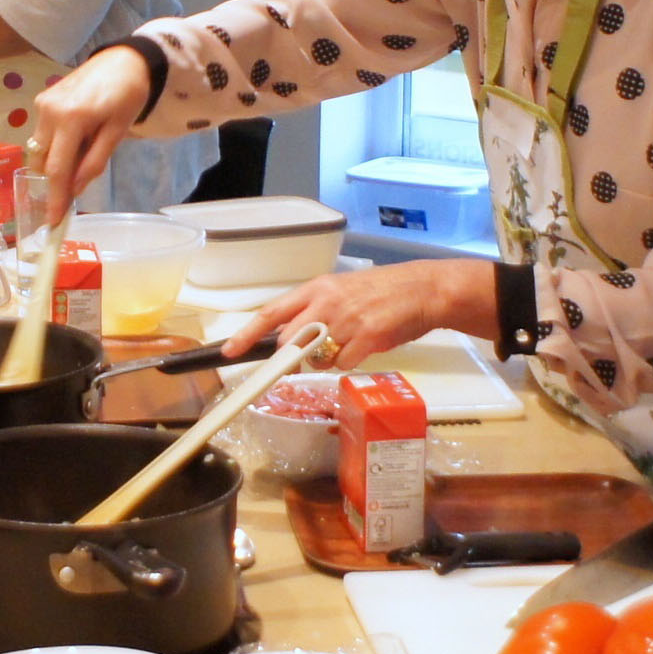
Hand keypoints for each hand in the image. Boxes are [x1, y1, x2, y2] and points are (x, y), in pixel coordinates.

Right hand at [27, 47, 153, 221]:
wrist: (124, 60)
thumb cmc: (127, 97)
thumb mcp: (117, 133)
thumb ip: (94, 162)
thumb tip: (73, 190)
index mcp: (71, 120)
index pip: (57, 170)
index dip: (54, 198)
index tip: (52, 222)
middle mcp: (49, 112)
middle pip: (43, 162)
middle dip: (54, 182)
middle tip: (71, 195)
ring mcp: (42, 104)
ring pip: (40, 149)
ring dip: (56, 163)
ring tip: (82, 156)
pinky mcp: (42, 100)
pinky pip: (43, 134)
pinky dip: (56, 146)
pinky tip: (76, 142)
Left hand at [222, 259, 495, 369]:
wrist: (423, 289)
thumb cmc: (382, 293)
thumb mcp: (342, 293)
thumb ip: (315, 312)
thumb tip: (289, 339)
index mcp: (317, 288)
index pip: (271, 312)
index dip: (247, 334)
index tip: (229, 352)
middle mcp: (326, 303)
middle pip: (289, 341)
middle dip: (292, 357)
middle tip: (305, 360)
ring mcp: (347, 320)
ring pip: (317, 357)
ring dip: (327, 359)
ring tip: (349, 343)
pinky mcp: (367, 338)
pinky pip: (343, 364)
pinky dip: (350, 363)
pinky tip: (365, 347)